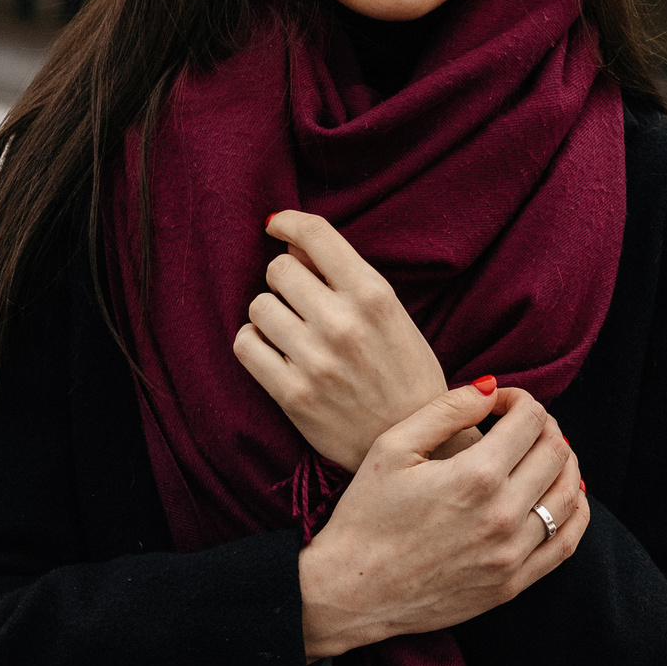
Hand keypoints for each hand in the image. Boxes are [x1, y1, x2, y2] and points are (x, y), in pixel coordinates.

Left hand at [235, 210, 453, 470]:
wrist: (420, 443)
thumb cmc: (406, 374)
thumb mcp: (393, 315)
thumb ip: (345, 277)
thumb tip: (291, 242)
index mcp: (374, 295)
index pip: (315, 234)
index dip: (288, 222)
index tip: (277, 226)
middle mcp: (343, 323)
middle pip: (278, 269)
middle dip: (285, 279)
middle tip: (300, 299)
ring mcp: (315, 360)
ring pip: (258, 306)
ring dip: (270, 314)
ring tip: (292, 331)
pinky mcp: (292, 395)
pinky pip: (246, 345)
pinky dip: (255, 343)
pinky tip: (275, 351)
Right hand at [296, 384, 588, 658]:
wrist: (351, 591)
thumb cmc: (365, 515)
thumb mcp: (392, 447)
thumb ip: (447, 409)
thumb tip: (492, 388)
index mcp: (475, 477)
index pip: (530, 419)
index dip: (519, 399)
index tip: (498, 404)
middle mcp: (503, 516)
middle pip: (556, 452)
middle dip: (543, 426)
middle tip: (519, 425)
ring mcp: (512, 554)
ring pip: (568, 495)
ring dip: (563, 463)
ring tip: (541, 454)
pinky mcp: (512, 584)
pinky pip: (566, 542)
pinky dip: (574, 512)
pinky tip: (560, 496)